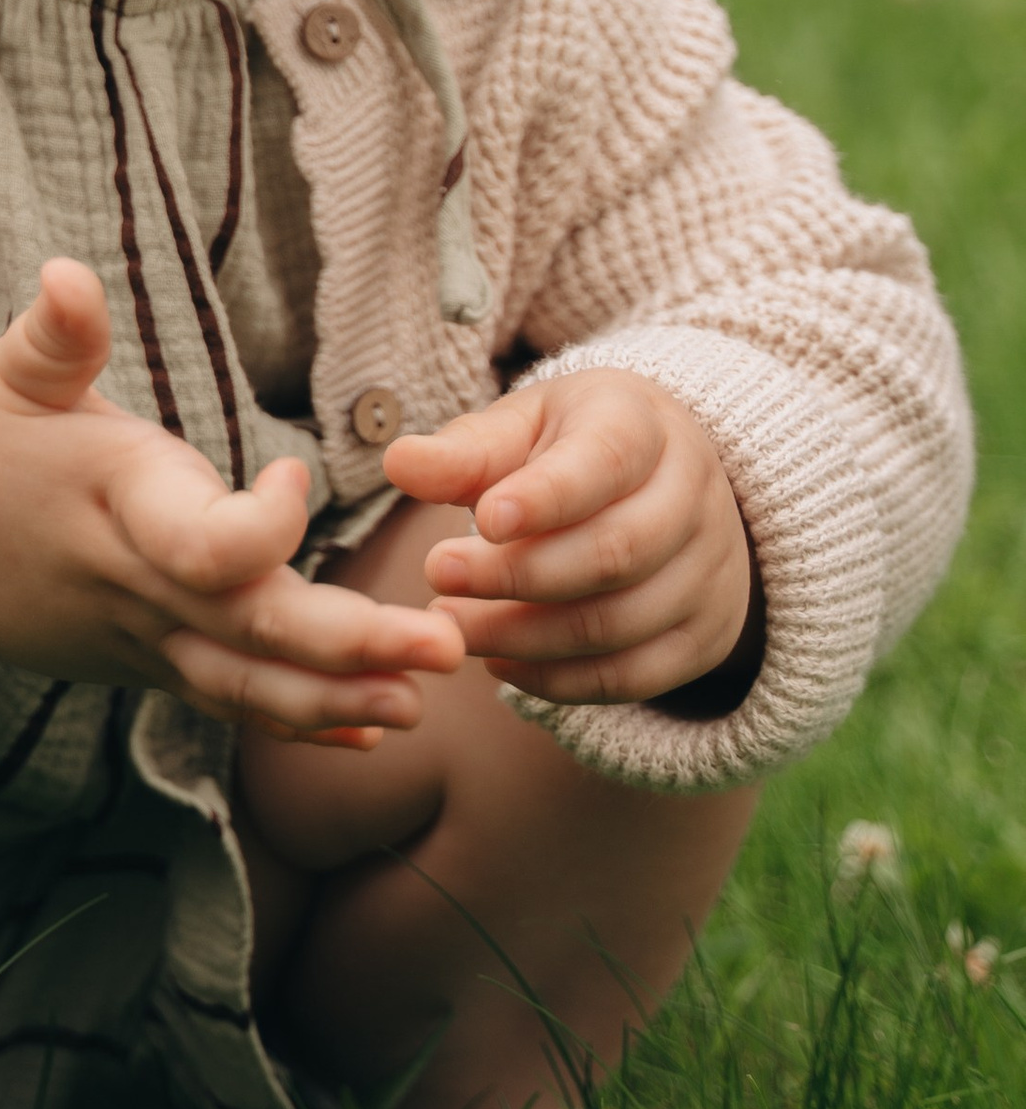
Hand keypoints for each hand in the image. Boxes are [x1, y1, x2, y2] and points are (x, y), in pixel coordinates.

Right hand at [0, 259, 461, 742]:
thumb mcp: (2, 377)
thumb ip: (51, 335)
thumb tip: (67, 272)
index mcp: (118, 505)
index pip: (200, 547)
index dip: (262, 525)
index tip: (297, 471)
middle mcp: (139, 584)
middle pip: (250, 628)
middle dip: (350, 645)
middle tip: (444, 644)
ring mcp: (146, 637)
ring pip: (248, 685)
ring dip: (340, 698)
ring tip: (425, 699)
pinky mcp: (153, 663)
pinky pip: (232, 704)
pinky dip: (300, 724)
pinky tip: (374, 730)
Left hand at [389, 368, 754, 703]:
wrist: (663, 484)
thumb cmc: (571, 448)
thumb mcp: (523, 427)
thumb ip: (466, 450)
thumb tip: (399, 463)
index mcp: (643, 427)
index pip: (606, 462)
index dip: (547, 497)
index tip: (482, 520)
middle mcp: (692, 497)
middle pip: (615, 551)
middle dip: (517, 575)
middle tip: (436, 576)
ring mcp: (708, 572)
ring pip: (620, 622)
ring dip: (524, 635)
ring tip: (451, 627)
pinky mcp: (701, 636)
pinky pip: (633, 676)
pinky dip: (558, 681)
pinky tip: (499, 663)